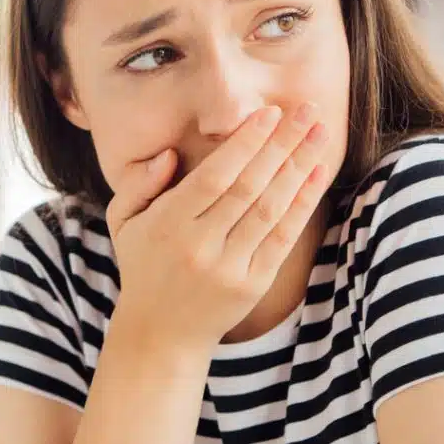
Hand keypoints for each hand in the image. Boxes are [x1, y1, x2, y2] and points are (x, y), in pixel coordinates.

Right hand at [105, 103, 329, 352]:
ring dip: (299, 168)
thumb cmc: (143, 265)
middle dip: (281, 145)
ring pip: (270, 210)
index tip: (270, 113)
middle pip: (248, 188)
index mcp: (168, 225)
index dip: (245, 144)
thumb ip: (139, 183)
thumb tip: (171, 154)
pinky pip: (283, 238)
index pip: (214, 178)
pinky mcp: (253, 284)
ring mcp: (230, 268)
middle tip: (306, 110)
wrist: (161, 334)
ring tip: (321, 133)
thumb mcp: (122, 221)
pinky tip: (317, 174)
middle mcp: (200, 246)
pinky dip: (303, 204)